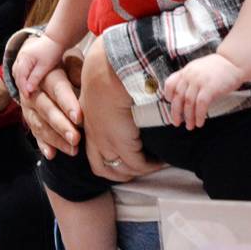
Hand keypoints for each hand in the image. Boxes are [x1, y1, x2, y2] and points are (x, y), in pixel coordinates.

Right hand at [13, 34, 64, 94]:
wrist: (56, 39)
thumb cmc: (52, 52)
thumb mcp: (45, 66)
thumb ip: (35, 78)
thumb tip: (28, 90)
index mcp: (24, 58)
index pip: (20, 77)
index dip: (23, 88)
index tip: (28, 97)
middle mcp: (20, 57)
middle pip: (16, 75)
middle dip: (21, 86)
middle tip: (27, 96)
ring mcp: (21, 56)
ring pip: (17, 72)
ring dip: (20, 82)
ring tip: (26, 91)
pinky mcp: (25, 56)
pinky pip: (19, 68)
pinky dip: (22, 76)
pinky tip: (27, 82)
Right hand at [15, 55, 83, 159]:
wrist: (39, 67)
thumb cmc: (65, 65)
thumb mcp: (71, 60)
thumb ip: (77, 69)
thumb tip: (85, 82)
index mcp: (47, 74)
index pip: (56, 88)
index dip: (67, 103)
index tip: (79, 118)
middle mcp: (34, 91)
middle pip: (46, 109)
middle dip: (61, 125)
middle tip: (76, 139)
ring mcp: (29, 107)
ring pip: (39, 124)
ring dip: (55, 139)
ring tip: (72, 150)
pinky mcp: (29, 118)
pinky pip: (35, 133)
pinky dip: (43, 144)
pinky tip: (51, 154)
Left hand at [79, 38, 159, 180]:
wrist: (108, 73)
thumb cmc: (107, 77)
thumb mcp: (98, 96)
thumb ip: (104, 108)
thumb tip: (118, 110)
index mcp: (89, 130)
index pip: (95, 161)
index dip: (110, 167)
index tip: (125, 165)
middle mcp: (95, 140)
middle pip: (106, 172)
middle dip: (123, 175)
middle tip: (141, 169)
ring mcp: (107, 143)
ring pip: (124, 170)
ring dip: (141, 170)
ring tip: (155, 163)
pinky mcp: (122, 143)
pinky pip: (139, 164)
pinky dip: (152, 165)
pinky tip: (161, 159)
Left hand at [163, 54, 245, 129]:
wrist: (234, 61)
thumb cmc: (219, 66)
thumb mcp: (199, 68)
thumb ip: (190, 78)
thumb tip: (183, 93)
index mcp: (186, 71)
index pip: (170, 83)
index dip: (168, 95)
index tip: (170, 104)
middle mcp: (190, 76)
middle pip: (178, 97)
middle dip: (176, 112)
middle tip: (176, 122)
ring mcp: (199, 81)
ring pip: (188, 103)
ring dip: (188, 117)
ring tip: (190, 125)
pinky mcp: (210, 88)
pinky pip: (200, 105)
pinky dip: (199, 115)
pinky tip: (200, 122)